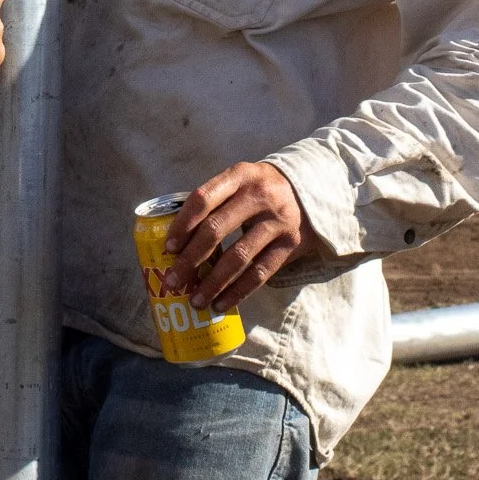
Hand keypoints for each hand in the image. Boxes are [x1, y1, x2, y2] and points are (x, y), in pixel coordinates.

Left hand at [163, 161, 318, 314]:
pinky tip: (221, 304)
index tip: (168, 248)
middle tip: (173, 280)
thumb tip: (176, 240)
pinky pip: (259, 273)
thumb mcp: (240, 181)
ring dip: (213, 282)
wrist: (310, 191)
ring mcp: (276, 221)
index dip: (183, 224)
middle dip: (190, 259)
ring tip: (195, 300)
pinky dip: (238, 292)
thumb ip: (214, 201)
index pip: (203, 198)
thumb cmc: (259, 189)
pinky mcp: (290, 244)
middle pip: (216, 229)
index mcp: (239, 175)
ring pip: (238, 257)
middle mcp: (258, 195)